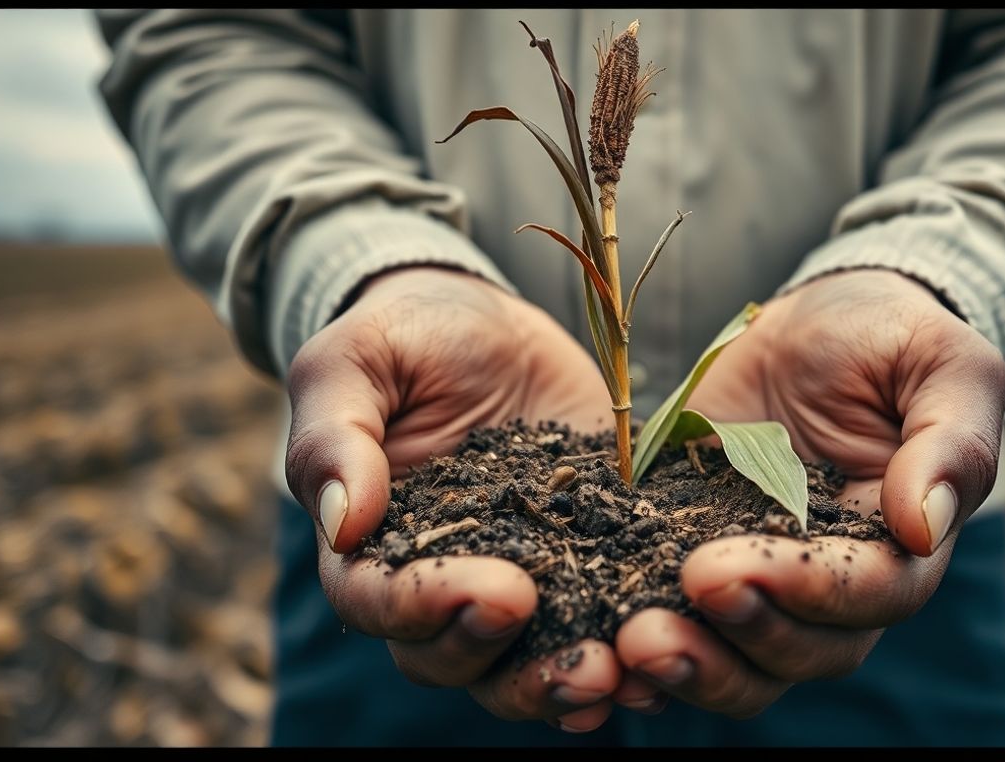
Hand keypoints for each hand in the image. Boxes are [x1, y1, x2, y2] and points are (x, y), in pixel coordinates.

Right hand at [285, 267, 621, 731]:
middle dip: (510, 663)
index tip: (496, 594)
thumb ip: (335, 436)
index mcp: (370, 546)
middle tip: (574, 650)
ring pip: (524, 662)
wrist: (486, 322)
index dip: (430, 612)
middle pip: (452, 657)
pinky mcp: (584, 560)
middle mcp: (439, 581)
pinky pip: (597, 621)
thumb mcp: (352, 360)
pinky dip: (625, 647)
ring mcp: (518, 578)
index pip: (380, 603)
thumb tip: (340, 525)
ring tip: (622, 673)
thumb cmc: (404, 338)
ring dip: (568, 681)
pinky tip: (668, 651)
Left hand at [614, 269, 1004, 717]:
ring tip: (628, 646)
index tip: (726, 569)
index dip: (802, 593)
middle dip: (730, 643)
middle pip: (797, 651)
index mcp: (899, 547)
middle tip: (655, 627)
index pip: (865, 596)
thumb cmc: (892, 339)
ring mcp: (757, 576)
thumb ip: (953, 442)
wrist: (819, 320)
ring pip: (736, 658)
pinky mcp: (688, 551)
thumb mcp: (943, 365)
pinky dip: (637, 645)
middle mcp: (829, 583)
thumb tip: (923, 527)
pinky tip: (594, 640)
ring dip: (685, 666)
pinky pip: (673, 619)